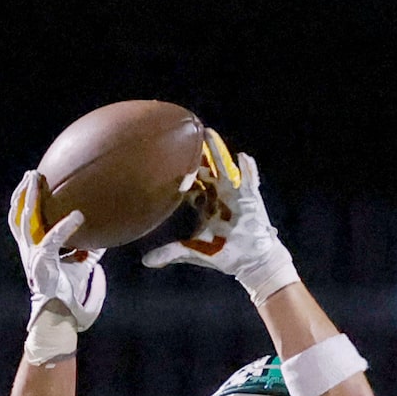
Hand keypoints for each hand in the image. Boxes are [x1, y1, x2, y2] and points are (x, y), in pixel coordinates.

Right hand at [8, 171, 105, 365]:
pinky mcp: (42, 263)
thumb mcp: (82, 271)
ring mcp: (32, 256)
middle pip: (18, 216)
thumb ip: (90, 255)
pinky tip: (78, 217)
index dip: (28, 203)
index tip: (35, 184)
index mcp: (36, 252)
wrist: (60, 319)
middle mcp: (30, 252)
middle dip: (22, 194)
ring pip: (23, 221)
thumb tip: (104, 242)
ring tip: (34, 179)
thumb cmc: (69, 300)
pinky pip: (53, 239)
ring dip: (28, 198)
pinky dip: (65, 228)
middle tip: (31, 173)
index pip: (27, 223)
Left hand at [140, 134, 301, 303]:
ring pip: (225, 169)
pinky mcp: (251, 200)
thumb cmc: (223, 252)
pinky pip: (250, 181)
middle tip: (185, 135)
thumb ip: (170, 253)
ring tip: (209, 134)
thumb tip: (145, 261)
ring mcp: (235, 195)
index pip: (191, 184)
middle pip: (206, 170)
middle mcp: (219, 195)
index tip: (166, 161)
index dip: (180, 174)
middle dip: (197, 154)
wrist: (251, 261)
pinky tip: (243, 157)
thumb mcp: (194, 252)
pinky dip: (248, 170)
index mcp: (206, 204)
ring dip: (218, 152)